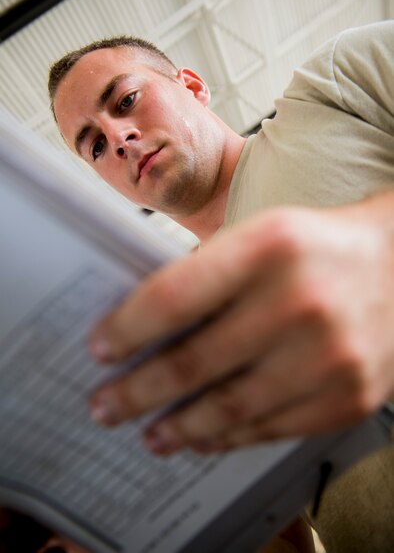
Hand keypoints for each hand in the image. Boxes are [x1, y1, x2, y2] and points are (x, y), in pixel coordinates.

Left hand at [88, 192, 393, 454]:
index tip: (100, 350)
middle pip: (193, 363)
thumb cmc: (317, 247)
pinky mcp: (348, 397)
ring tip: (149, 433)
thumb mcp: (261, 236)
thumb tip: (145, 328)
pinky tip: (202, 437)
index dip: (127, 331)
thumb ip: (208, 276)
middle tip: (106, 404)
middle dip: (136, 391)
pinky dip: (226, 437)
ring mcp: (329, 357)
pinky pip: (269, 429)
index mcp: (269, 247)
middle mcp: (300, 303)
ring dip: (177, 427)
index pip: (173, 298)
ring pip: (228, 409)